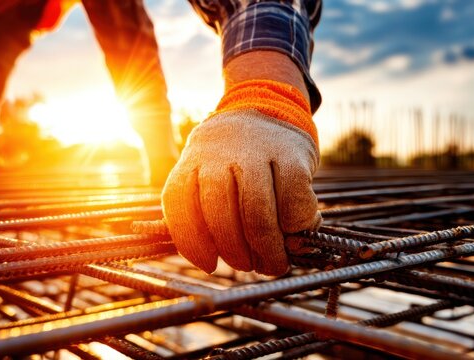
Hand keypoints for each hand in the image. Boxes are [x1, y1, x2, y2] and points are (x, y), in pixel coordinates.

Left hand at [162, 108, 320, 274]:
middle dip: (234, 251)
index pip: (179, 203)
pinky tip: (293, 235)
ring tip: (271, 263)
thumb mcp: (202, 171)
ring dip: (266, 248)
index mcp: (191, 160)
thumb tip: (183, 251)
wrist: (269, 108)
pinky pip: (293, 203)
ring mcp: (257, 151)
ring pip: (256, 211)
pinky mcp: (293, 155)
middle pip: (218, 212)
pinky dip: (294, 227)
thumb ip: (194, 209)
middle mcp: (220, 153)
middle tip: (246, 266)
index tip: (208, 264)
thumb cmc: (232, 159)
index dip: (192, 242)